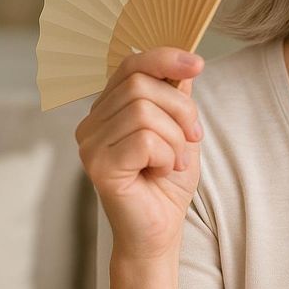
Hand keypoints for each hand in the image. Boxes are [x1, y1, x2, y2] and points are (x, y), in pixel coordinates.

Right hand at [75, 47, 204, 260]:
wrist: (160, 231)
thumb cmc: (168, 182)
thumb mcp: (180, 130)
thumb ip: (177, 95)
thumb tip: (186, 61)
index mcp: (109, 108)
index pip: (131, 64)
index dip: (165, 58)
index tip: (198, 64)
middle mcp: (92, 122)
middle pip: (141, 84)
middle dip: (180, 109)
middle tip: (192, 138)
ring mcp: (90, 144)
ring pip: (144, 111)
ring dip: (175, 139)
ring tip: (174, 162)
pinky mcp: (98, 165)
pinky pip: (144, 140)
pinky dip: (166, 156)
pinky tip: (161, 172)